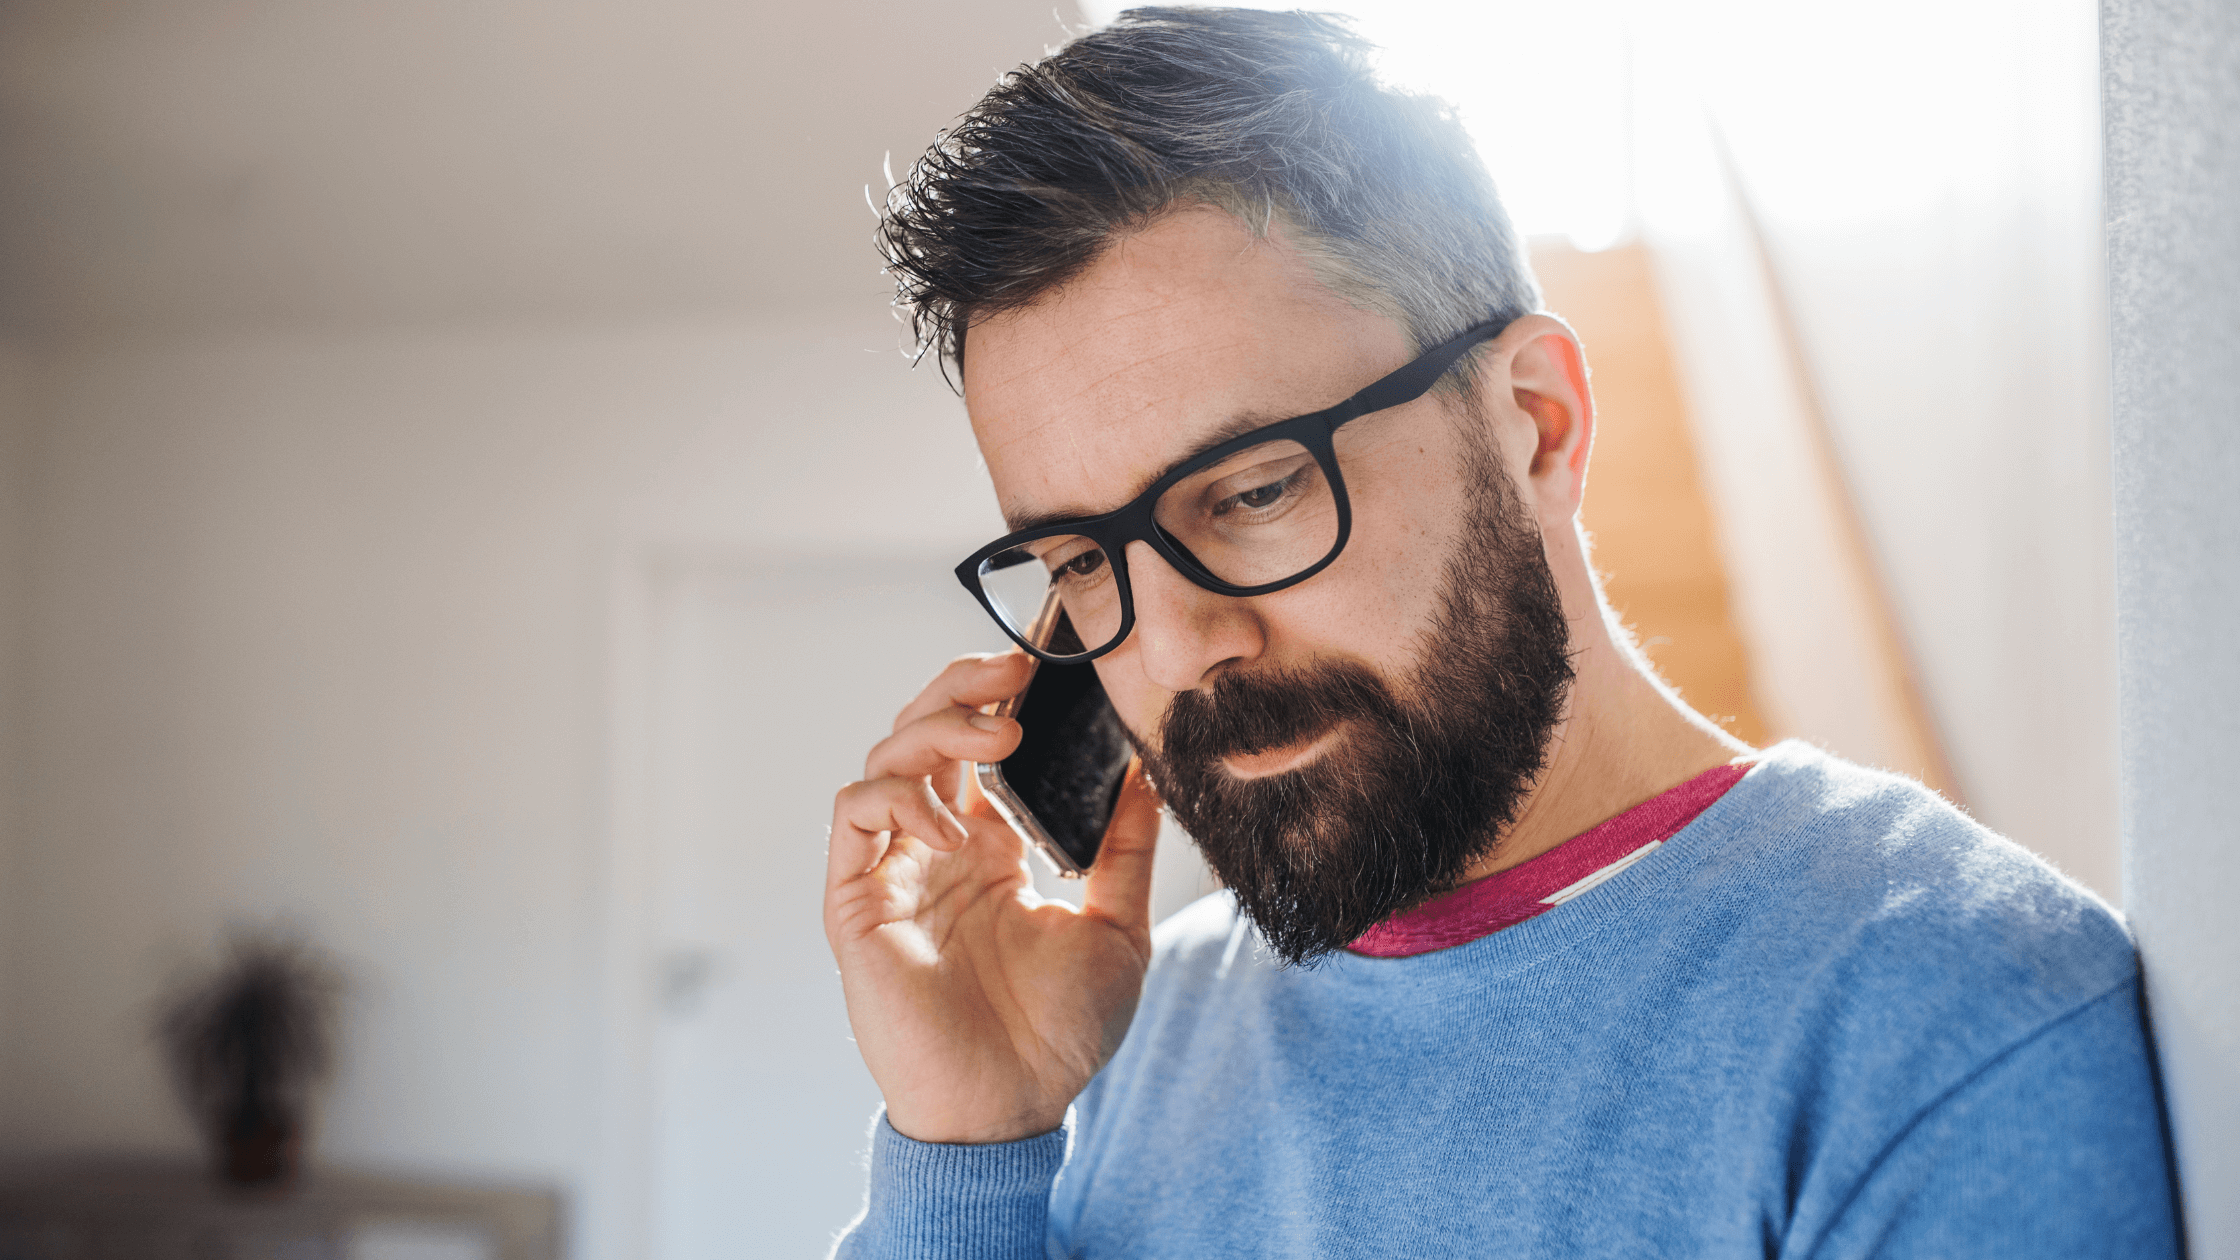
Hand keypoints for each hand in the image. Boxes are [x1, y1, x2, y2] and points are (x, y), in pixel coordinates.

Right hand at [824, 652, 1162, 1144]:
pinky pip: (856, 816)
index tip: (1047, 670)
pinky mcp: (857, 902)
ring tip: (1000, 739)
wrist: (1013, 1110)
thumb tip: (1148, 769)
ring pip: (886, 759)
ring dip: (937, 729)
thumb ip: (1127, 848)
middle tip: (1016, 670)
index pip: (979, 748)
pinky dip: (900, 798)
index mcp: (991, 851)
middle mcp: (936, 850)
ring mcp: (894, 871)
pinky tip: (956, 827)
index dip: (1000, 699)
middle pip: (924, 733)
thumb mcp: (1119, 928)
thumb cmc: (1061, 1034)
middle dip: (962, 687)